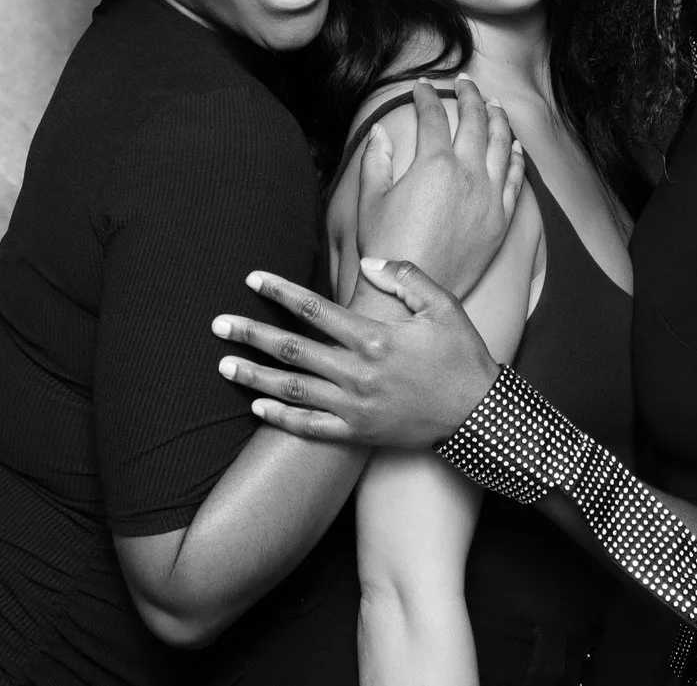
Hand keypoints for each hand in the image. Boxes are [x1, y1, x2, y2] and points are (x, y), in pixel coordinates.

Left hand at [212, 259, 498, 448]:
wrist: (479, 415)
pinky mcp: (358, 434)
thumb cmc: (462, 356)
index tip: (252, 279)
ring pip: (292, 390)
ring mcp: (355, 407)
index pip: (314, 309)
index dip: (280, 292)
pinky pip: (311, 428)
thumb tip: (368, 262)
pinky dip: (281, 419)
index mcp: (374, 338)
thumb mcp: (444, 306)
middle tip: (217, 324)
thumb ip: (405, 278)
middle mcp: (358, 373)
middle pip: (292, 350)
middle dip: (251, 334)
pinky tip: (257, 408)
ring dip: (253, 377)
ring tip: (222, 366)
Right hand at [355, 79, 524, 298]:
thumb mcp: (371, 199)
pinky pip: (517, 180)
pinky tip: (514, 146)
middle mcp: (468, 174)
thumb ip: (375, 159)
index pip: (433, 116)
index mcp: (433, 165)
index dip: (426, 96)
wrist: (411, 290)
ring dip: (498, 119)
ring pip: (502, 145)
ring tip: (493, 104)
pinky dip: (517, 158)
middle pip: (474, 121)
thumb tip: (378, 131)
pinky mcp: (502, 219)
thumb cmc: (385, 246)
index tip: (421, 87)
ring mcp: (490, 197)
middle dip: (469, 95)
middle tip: (464, 83)